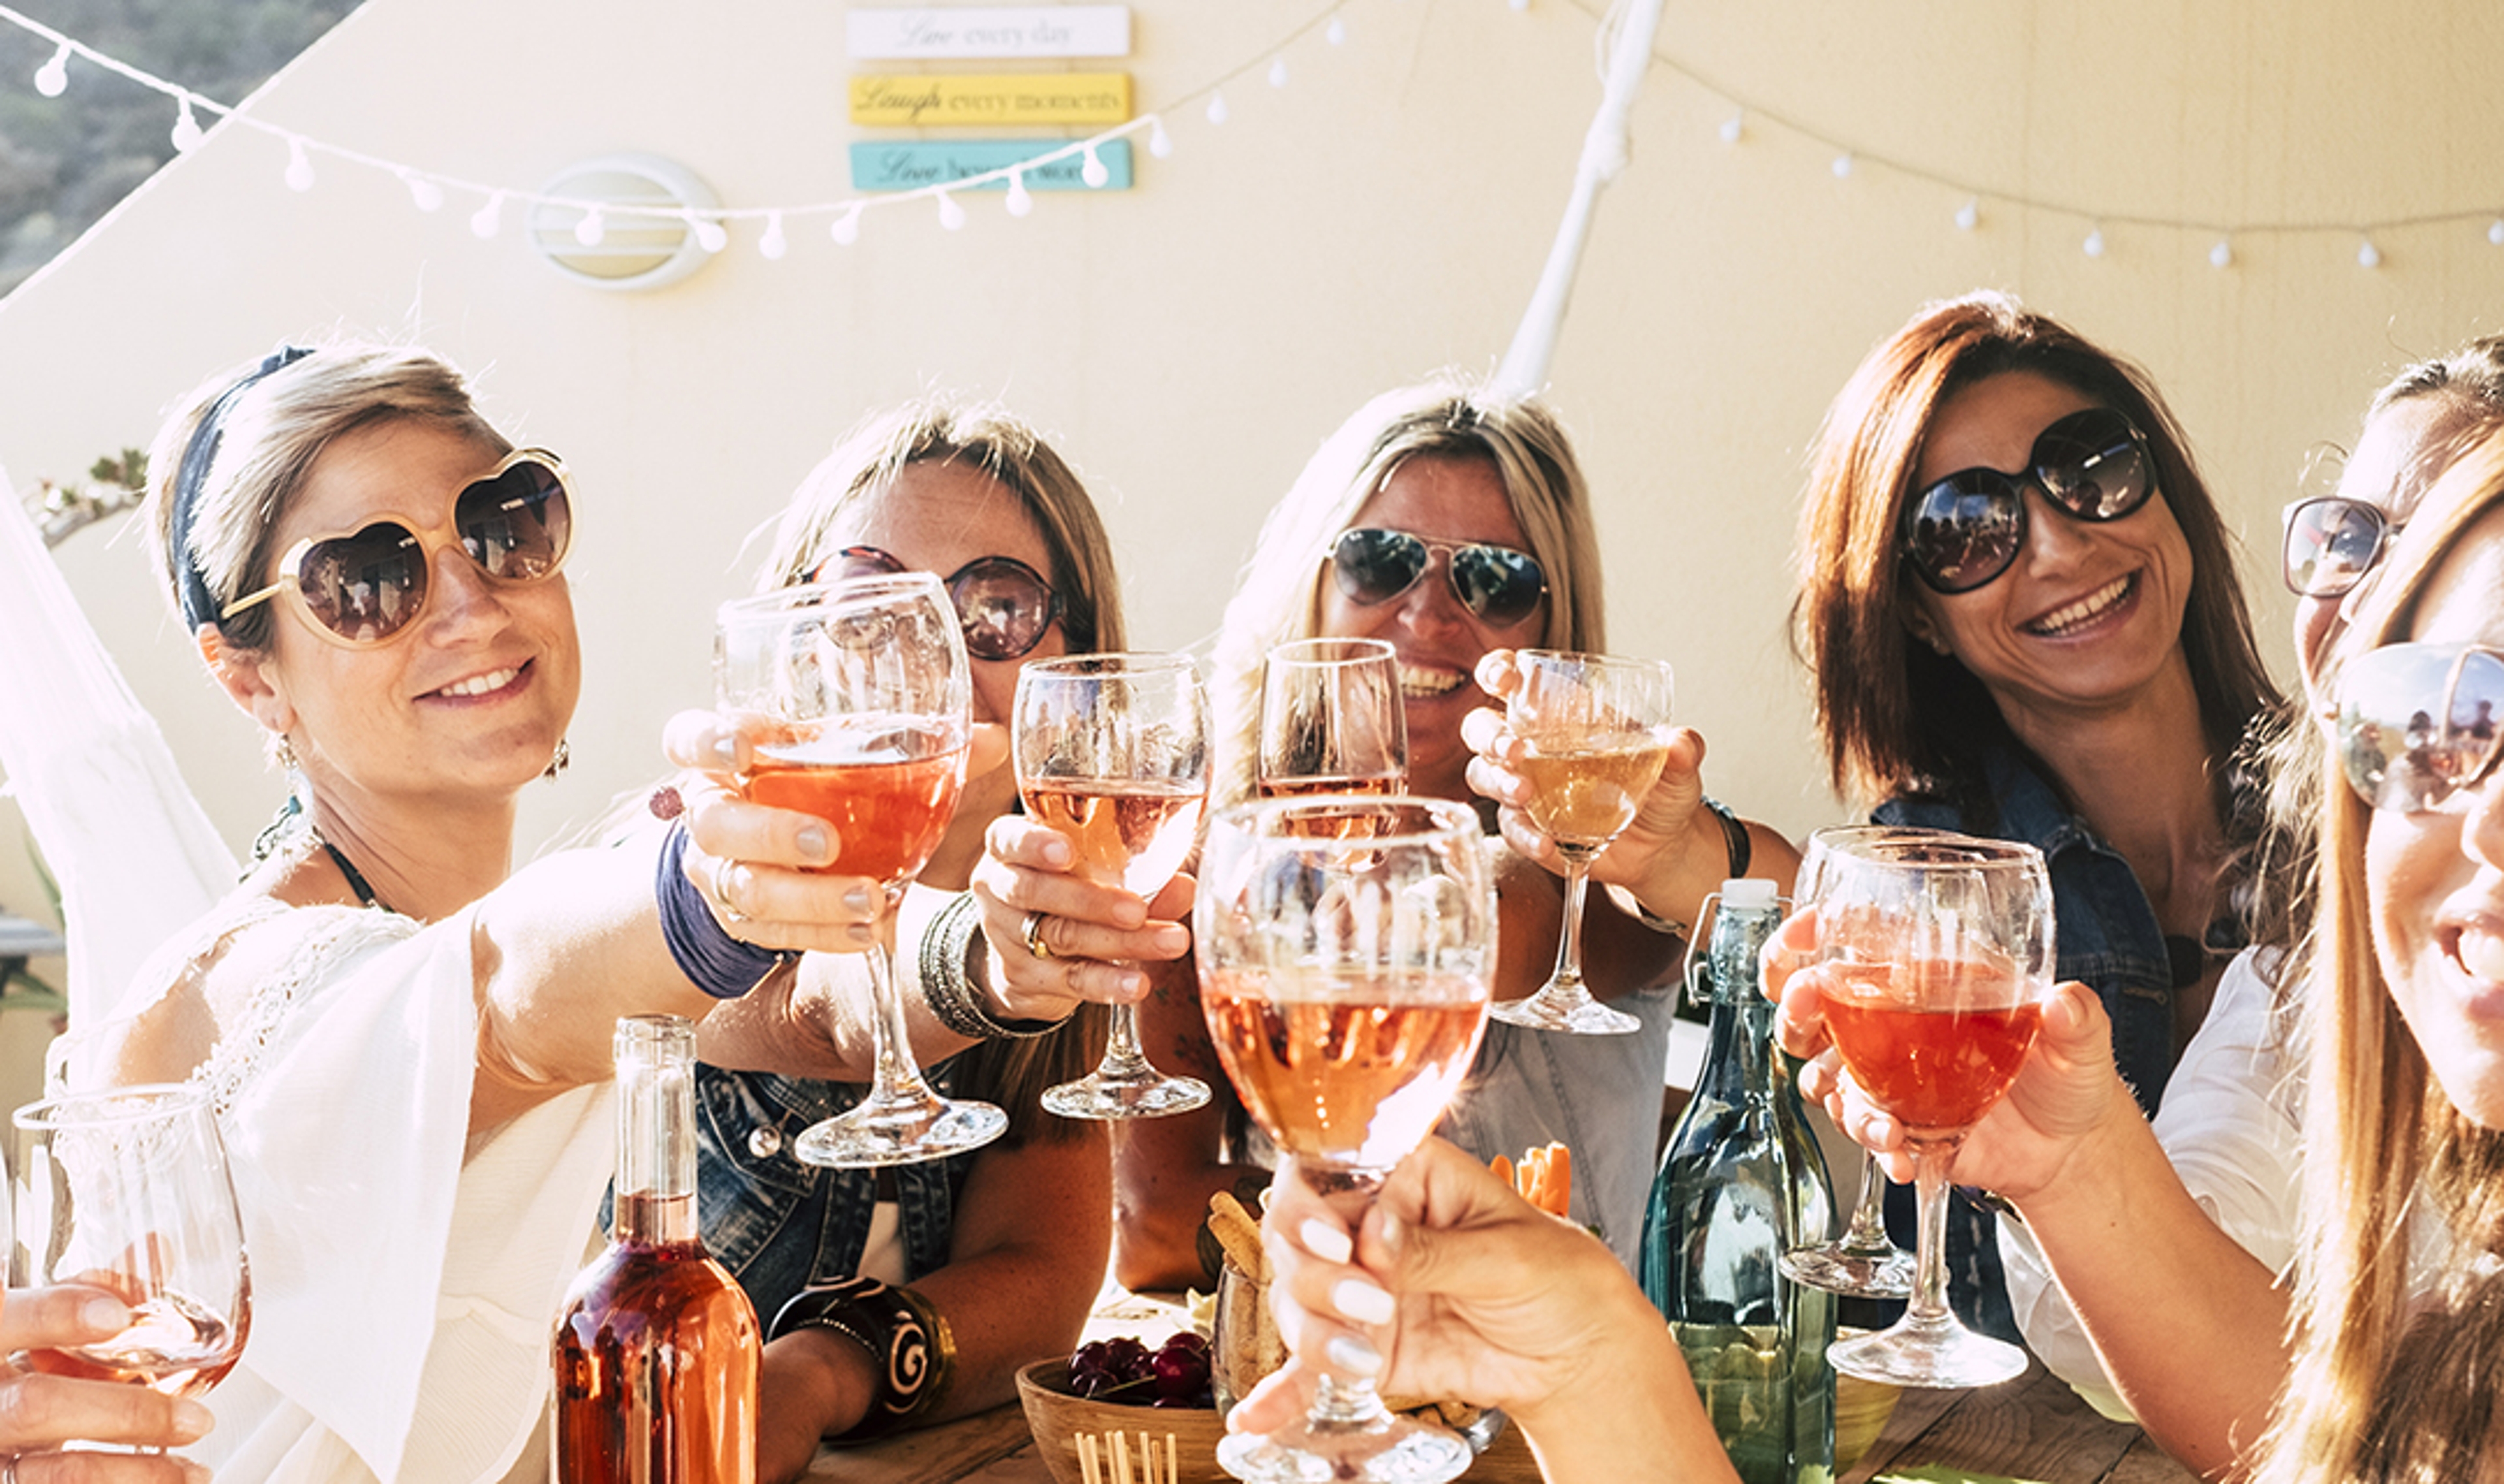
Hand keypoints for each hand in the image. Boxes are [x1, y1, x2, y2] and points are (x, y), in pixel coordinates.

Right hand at [0, 1284, 213, 1478]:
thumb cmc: (8, 1358)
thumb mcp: (31, 1320)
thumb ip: (85, 1290)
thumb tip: (156, 1251)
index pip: (4, 1319)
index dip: (54, 1316)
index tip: (117, 1315)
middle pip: (37, 1406)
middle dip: (124, 1413)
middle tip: (196, 1419)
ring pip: (51, 1471)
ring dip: (132, 1472)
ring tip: (193, 1471)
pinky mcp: (6, 1480)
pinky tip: (171, 1480)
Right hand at [661, 709, 915, 953]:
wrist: (765, 852)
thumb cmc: (804, 783)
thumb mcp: (829, 751)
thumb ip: (896, 743)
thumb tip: (982, 738)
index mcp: (719, 759)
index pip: (688, 740)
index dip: (706, 742)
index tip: (742, 748)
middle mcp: (710, 814)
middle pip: (715, 825)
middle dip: (771, 835)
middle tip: (827, 842)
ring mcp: (718, 872)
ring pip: (748, 890)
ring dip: (812, 898)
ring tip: (870, 898)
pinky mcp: (740, 920)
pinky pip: (776, 934)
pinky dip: (826, 934)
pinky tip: (869, 930)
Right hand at [968, 816, 1192, 1021]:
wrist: (1020, 955)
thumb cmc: (1063, 893)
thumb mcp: (1089, 874)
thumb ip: (1136, 875)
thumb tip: (1185, 886)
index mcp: (1009, 850)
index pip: (1008, 839)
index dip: (1033, 844)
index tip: (1066, 851)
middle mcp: (1000, 889)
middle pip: (1035, 891)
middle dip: (1090, 900)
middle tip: (1137, 909)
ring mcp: (1006, 936)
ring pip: (1060, 936)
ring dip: (1120, 942)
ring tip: (1168, 942)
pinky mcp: (1023, 977)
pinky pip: (1069, 979)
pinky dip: (1107, 982)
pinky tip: (1138, 983)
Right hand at [1232, 1141, 1655, 1438]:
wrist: (1578, 1355)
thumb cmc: (1558, 1278)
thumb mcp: (1510, 1255)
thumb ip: (1437, 1250)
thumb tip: (1376, 1236)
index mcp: (1408, 1176)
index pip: (1333, 1169)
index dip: (1315, 1201)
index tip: (1339, 1239)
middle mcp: (1370, 1227)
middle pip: (1298, 1237)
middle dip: (1318, 1276)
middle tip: (1369, 1304)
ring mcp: (1360, 1289)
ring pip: (1297, 1300)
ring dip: (1315, 1331)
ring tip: (1364, 1355)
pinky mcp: (1360, 1348)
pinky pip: (1310, 1367)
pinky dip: (1282, 1391)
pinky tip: (1257, 1416)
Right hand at [1460, 651, 1714, 903]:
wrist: (1663, 846)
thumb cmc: (1662, 790)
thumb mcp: (1678, 767)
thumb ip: (1682, 751)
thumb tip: (1682, 741)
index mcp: (1562, 714)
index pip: (1515, 682)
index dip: (1498, 671)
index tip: (1503, 678)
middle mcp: (1534, 746)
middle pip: (1482, 727)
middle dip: (1490, 735)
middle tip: (1514, 750)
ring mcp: (1526, 787)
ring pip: (1483, 774)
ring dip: (1498, 781)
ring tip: (1525, 794)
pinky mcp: (1529, 827)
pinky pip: (1510, 827)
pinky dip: (1524, 834)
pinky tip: (1547, 842)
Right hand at [1766, 921, 2126, 1199]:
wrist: (2068, 1149)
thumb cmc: (2068, 1075)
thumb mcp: (2082, 1041)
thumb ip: (2076, 1018)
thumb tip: (2065, 1002)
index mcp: (1934, 978)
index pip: (1864, 937)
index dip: (1820, 928)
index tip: (1807, 929)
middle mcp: (1898, 1021)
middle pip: (1815, 1001)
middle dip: (1796, 1008)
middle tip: (1805, 1013)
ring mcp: (1889, 1072)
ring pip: (1826, 1070)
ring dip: (1839, 1094)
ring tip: (1882, 1123)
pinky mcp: (1895, 1119)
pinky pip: (1861, 1125)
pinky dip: (1873, 1142)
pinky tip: (1901, 1155)